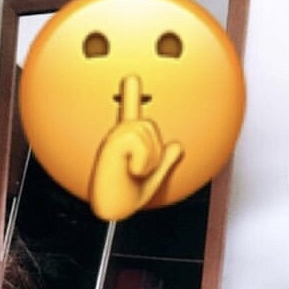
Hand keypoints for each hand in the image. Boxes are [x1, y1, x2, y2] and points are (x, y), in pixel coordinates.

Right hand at [90, 75, 182, 220]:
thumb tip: (177, 146)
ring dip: (148, 159)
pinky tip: (129, 170)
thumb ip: (165, 161)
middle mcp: (117, 137)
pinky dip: (142, 162)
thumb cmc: (123, 199)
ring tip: (133, 171)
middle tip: (138, 170)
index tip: (131, 77)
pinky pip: (142, 143)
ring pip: (148, 133)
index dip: (131, 93)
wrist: (111, 211)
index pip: (130, 111)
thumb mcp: (152, 180)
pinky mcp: (112, 143)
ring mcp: (113, 138)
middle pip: (150, 126)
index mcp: (125, 143)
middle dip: (153, 150)